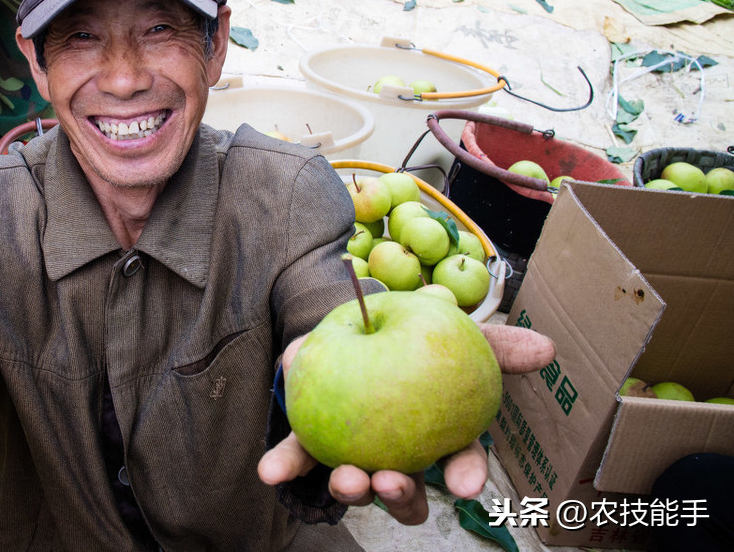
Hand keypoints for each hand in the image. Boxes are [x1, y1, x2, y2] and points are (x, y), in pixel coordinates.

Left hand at [257, 323, 554, 524]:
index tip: (464, 484)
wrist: (349, 320)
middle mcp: (398, 453)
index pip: (459, 462)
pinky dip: (285, 467)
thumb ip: (494, 342)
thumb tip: (546, 349)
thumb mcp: (452, 331)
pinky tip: (271, 471)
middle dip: (400, 496)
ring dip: (351, 490)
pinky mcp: (313, 441)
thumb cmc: (411, 332)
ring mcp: (355, 452)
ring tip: (346, 479)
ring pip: (356, 485)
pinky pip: (299, 458)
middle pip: (407, 491)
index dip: (465, 475)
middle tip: (390, 481)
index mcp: (437, 432)